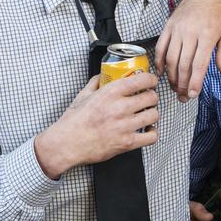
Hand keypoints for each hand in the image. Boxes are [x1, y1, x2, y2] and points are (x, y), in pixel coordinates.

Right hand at [34, 72, 160, 178]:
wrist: (66, 144)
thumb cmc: (73, 122)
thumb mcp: (83, 95)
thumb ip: (95, 83)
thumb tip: (103, 75)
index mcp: (110, 93)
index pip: (142, 80)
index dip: (151, 80)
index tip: (150, 82)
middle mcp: (120, 108)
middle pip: (151, 97)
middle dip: (152, 96)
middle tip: (148, 98)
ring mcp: (125, 126)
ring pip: (154, 115)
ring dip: (152, 113)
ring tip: (147, 114)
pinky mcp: (127, 143)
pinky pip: (152, 137)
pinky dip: (153, 132)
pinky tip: (147, 130)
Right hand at [156, 0, 220, 101]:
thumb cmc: (220, 14)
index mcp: (207, 36)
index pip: (199, 64)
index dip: (195, 82)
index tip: (193, 94)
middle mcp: (190, 33)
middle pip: (183, 64)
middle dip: (182, 84)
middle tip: (183, 97)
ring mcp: (177, 29)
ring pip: (170, 58)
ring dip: (171, 76)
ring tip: (175, 88)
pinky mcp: (168, 26)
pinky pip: (161, 47)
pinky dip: (159, 62)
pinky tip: (161, 73)